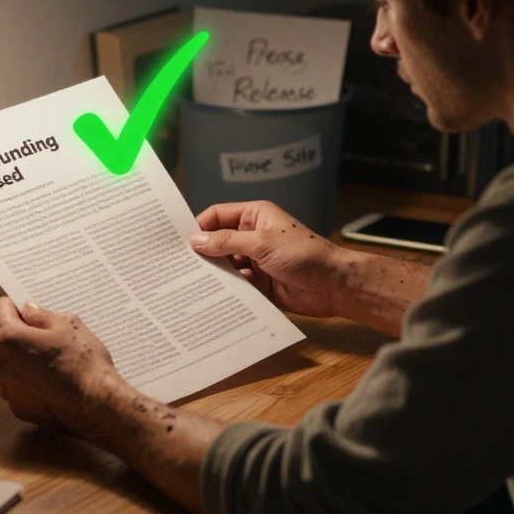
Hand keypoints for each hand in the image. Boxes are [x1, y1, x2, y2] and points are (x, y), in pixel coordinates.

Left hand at [0, 297, 118, 433]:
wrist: (97, 406)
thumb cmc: (83, 363)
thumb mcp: (68, 325)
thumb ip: (41, 316)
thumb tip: (29, 311)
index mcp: (8, 338)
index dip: (15, 305)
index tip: (30, 310)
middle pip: (3, 339)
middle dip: (21, 334)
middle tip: (49, 337)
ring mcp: (7, 389)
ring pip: (11, 364)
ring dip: (25, 359)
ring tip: (55, 362)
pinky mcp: (18, 408)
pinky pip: (19, 386)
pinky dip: (31, 382)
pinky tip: (55, 382)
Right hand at [191, 201, 349, 318]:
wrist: (334, 285)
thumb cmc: (305, 254)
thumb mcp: (262, 243)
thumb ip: (227, 242)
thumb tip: (196, 240)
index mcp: (255, 216)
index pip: (218, 216)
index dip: (199, 227)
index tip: (179, 242)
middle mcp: (253, 237)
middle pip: (219, 242)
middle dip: (203, 253)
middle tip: (180, 266)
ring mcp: (256, 261)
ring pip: (226, 266)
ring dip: (214, 274)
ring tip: (193, 284)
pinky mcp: (260, 284)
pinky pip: (237, 285)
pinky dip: (227, 290)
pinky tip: (213, 297)